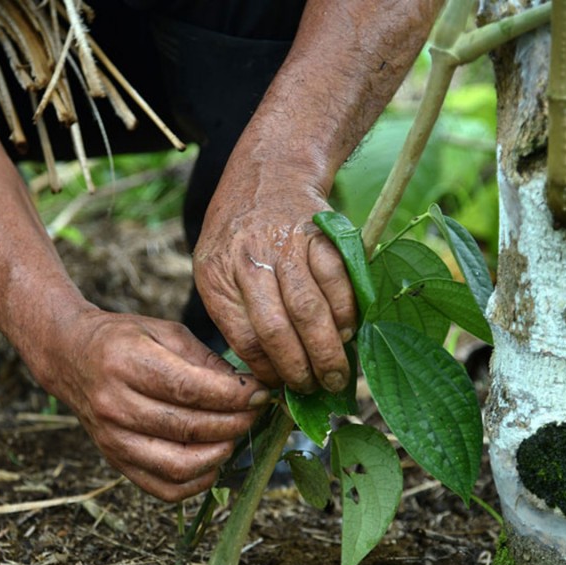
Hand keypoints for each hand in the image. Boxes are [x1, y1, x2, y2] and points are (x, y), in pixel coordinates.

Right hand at [32, 310, 269, 501]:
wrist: (71, 357)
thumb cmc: (124, 339)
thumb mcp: (165, 331)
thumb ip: (205, 360)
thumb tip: (248, 390)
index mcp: (126, 362)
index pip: (189, 389)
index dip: (233, 396)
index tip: (260, 393)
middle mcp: (115, 404)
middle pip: (188, 428)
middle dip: (234, 423)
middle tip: (255, 412)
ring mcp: (113, 438)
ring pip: (178, 465)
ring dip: (219, 454)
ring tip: (236, 435)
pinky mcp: (115, 461)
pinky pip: (163, 488)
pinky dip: (197, 482)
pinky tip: (213, 460)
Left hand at [193, 162, 356, 394]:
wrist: (267, 175)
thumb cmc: (238, 236)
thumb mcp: (216, 268)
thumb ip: (234, 313)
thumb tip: (265, 372)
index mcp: (216, 274)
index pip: (242, 337)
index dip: (267, 370)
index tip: (282, 387)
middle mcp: (247, 258)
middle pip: (277, 328)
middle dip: (300, 369)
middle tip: (316, 389)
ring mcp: (285, 244)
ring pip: (310, 309)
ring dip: (327, 349)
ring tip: (336, 374)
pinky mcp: (320, 233)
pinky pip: (338, 281)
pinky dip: (348, 312)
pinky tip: (349, 332)